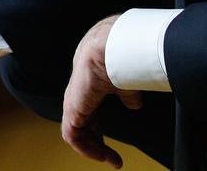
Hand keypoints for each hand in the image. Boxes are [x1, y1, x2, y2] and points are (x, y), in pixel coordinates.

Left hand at [61, 15, 142, 168]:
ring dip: (93, 150)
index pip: (90, 113)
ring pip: (77, 133)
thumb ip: (127, 94)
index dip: (100, 131)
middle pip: (83, 125)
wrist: (112, 47)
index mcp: (89, 86)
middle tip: (114, 159)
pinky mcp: (73, 108)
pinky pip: (72, 135)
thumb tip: (134, 104)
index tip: (115, 147)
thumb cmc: (120, 57)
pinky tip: (102, 154)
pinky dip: (85, 148)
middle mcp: (79, 94)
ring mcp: (74, 101)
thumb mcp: (125, 82)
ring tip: (112, 160)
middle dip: (97, 144)